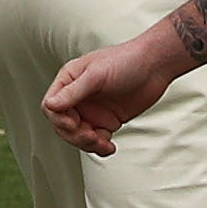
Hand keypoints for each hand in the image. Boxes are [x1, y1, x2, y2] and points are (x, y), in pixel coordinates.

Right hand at [43, 40, 176, 157]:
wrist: (156, 66)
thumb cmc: (127, 60)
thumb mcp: (97, 75)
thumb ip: (73, 91)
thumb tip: (50, 105)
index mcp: (70, 81)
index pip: (51, 107)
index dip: (59, 119)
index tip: (74, 124)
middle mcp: (78, 97)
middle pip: (63, 126)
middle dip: (76, 135)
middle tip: (92, 136)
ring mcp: (92, 110)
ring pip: (79, 136)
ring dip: (88, 144)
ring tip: (104, 143)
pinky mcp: (107, 121)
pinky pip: (97, 140)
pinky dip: (101, 147)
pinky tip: (110, 146)